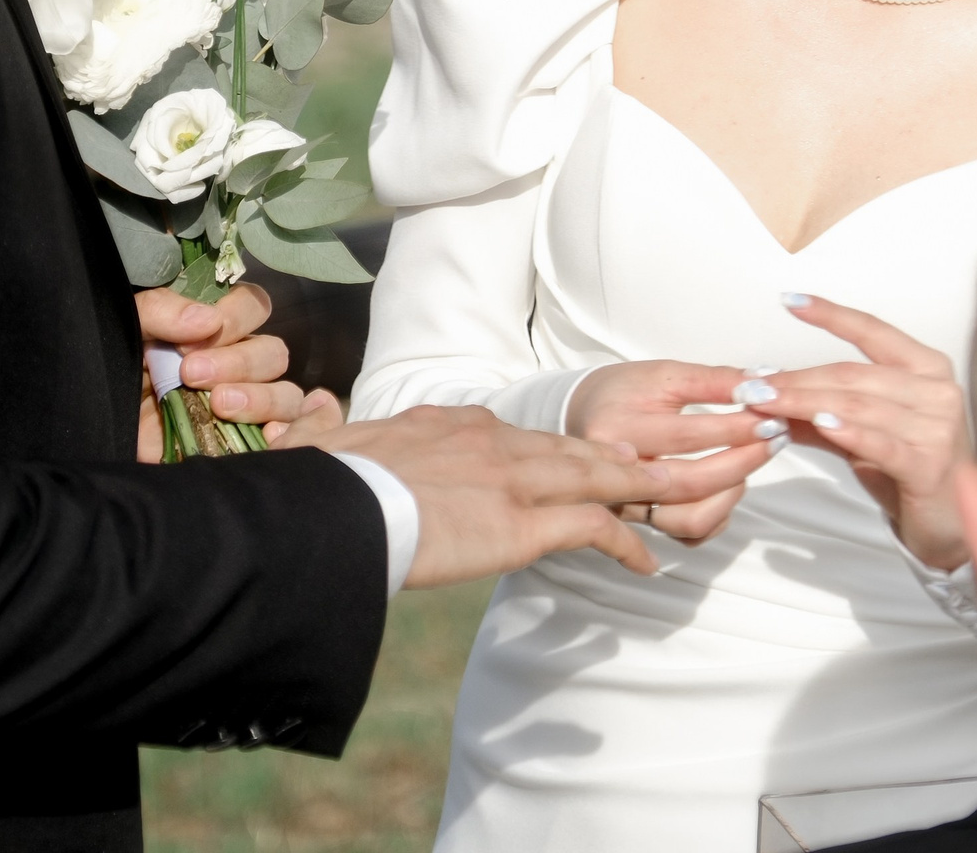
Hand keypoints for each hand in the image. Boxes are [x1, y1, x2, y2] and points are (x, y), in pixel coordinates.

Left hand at [133, 284, 305, 460]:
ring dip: (260, 398)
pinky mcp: (243, 443)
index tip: (193, 338)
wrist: (101, 423)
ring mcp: (246, 405)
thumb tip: (208, 320)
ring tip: (218, 405)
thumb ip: (161, 311)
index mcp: (217, 329)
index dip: (236, 317)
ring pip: (286, 395)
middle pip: (272, 353)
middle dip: (238, 362)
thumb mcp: (130, 326)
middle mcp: (239, 363)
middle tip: (191, 374)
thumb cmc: (119, 366)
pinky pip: (281, 438)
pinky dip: (279, 435)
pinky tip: (261, 435)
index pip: (254, 307)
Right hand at [284, 405, 673, 585]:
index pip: (509, 432)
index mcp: (446, 422)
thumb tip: (305, 414)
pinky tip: (647, 562)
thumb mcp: (320, 443)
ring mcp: (512, 480)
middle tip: (640, 457)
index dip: (542, 446)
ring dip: (638, 484)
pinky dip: (626, 541)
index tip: (559, 452)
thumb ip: (322, 427)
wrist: (335, 509)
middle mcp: (490, 440)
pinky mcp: (522, 526)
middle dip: (607, 452)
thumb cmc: (319, 486)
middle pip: (565, 446)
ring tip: (671, 493)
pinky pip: (592, 528)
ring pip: (594, 474)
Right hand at [567, 360, 781, 543]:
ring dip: (731, 494)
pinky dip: (717, 516)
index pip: (687, 436)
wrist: (585, 415)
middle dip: (744, 462)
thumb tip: (764, 388)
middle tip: (775, 439)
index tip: (772, 417)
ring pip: (690, 520)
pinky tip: (726, 489)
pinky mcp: (642, 521)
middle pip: (691, 483)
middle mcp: (617, 475)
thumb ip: (714, 380)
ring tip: (748, 465)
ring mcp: (628, 504)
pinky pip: (688, 534)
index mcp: (616, 429)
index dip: (737, 429)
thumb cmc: (626, 391)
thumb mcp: (664, 374)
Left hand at [751, 295, 967, 569]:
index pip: (872, 332)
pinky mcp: (930, 464)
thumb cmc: (908, 471)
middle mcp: (937, 390)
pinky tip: (820, 424)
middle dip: (797, 379)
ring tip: (766, 404)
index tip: (791, 301)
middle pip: (853, 375)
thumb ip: (820, 412)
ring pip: (858, 406)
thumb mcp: (861, 435)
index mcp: (926, 369)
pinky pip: (882, 443)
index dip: (831, 315)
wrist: (950, 525)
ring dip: (806, 404)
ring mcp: (938, 427)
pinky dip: (849, 432)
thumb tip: (768, 394)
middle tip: (753, 385)